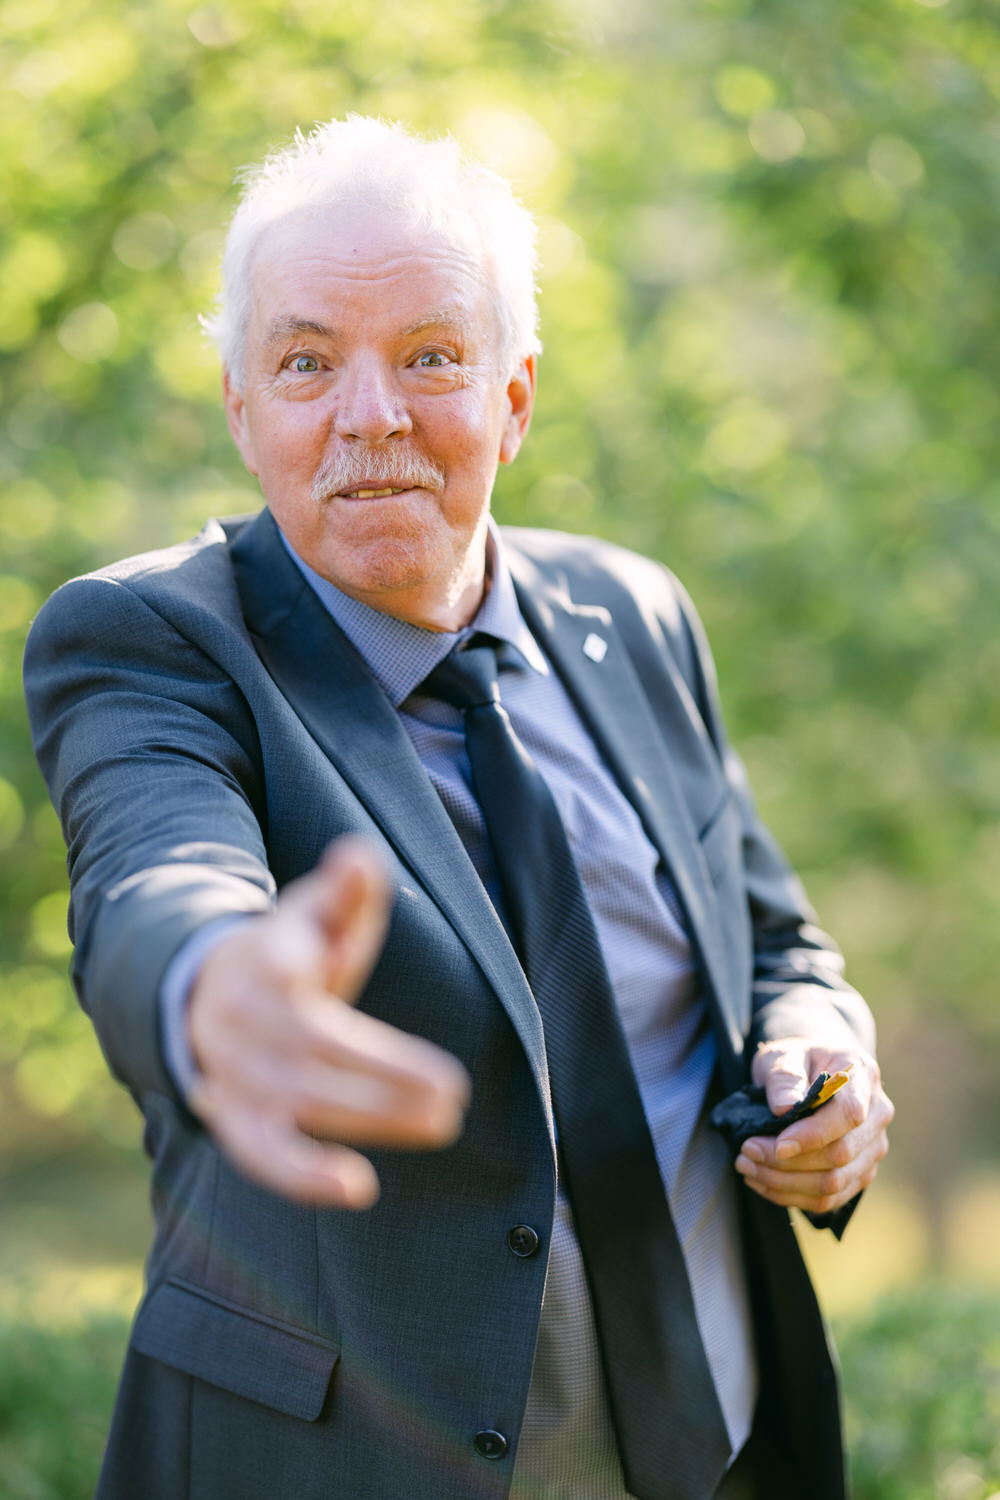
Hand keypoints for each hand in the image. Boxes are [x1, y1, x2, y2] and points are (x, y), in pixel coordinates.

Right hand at [187, 838, 470, 1208]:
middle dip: (385, 1084)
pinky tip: (359, 1189)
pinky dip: (303, 1176)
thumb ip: (344, 891)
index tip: (436, 1066)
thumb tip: (360, 854)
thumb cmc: (287, 952)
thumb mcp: (313, 913)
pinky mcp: (233, 1117)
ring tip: (438, 1124)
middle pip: (314, 1059)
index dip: (374, 1048)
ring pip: (296, 1106)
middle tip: (453, 1098)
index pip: (316, 1005)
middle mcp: (243, 1022)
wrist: (205, 991)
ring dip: (368, 1121)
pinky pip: (260, 1154)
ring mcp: (233, 1074)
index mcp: (265, 965)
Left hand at [733, 1038, 893, 1214]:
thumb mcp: (783, 1054)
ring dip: (785, 1183)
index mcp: (863, 1076)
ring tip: (747, 1168)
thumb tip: (785, 1108)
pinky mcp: (860, 1172)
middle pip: (841, 1154)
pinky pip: (830, 1198)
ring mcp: (873, 1147)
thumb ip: (784, 1076)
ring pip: (835, 1183)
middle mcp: (878, 1114)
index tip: (777, 1144)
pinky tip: (763, 1183)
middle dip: (788, 1163)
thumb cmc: (796, 1060)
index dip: (814, 1135)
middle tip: (746, 1153)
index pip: (849, 1114)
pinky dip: (792, 1196)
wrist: (810, 1072)